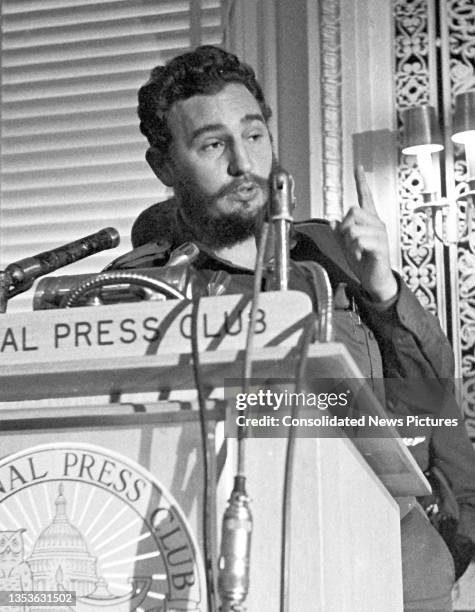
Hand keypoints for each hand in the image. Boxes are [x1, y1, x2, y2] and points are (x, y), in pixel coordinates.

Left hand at [337, 165, 397, 301]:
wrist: (375, 280)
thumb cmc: (365, 263)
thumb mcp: (347, 245)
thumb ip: (340, 233)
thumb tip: (333, 221)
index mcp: (369, 221)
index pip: (366, 196)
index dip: (361, 181)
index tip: (358, 168)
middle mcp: (377, 224)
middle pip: (353, 211)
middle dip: (344, 226)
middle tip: (348, 241)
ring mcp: (380, 234)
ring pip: (353, 227)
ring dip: (348, 241)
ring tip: (356, 250)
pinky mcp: (380, 245)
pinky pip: (359, 240)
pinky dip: (354, 249)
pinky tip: (360, 254)